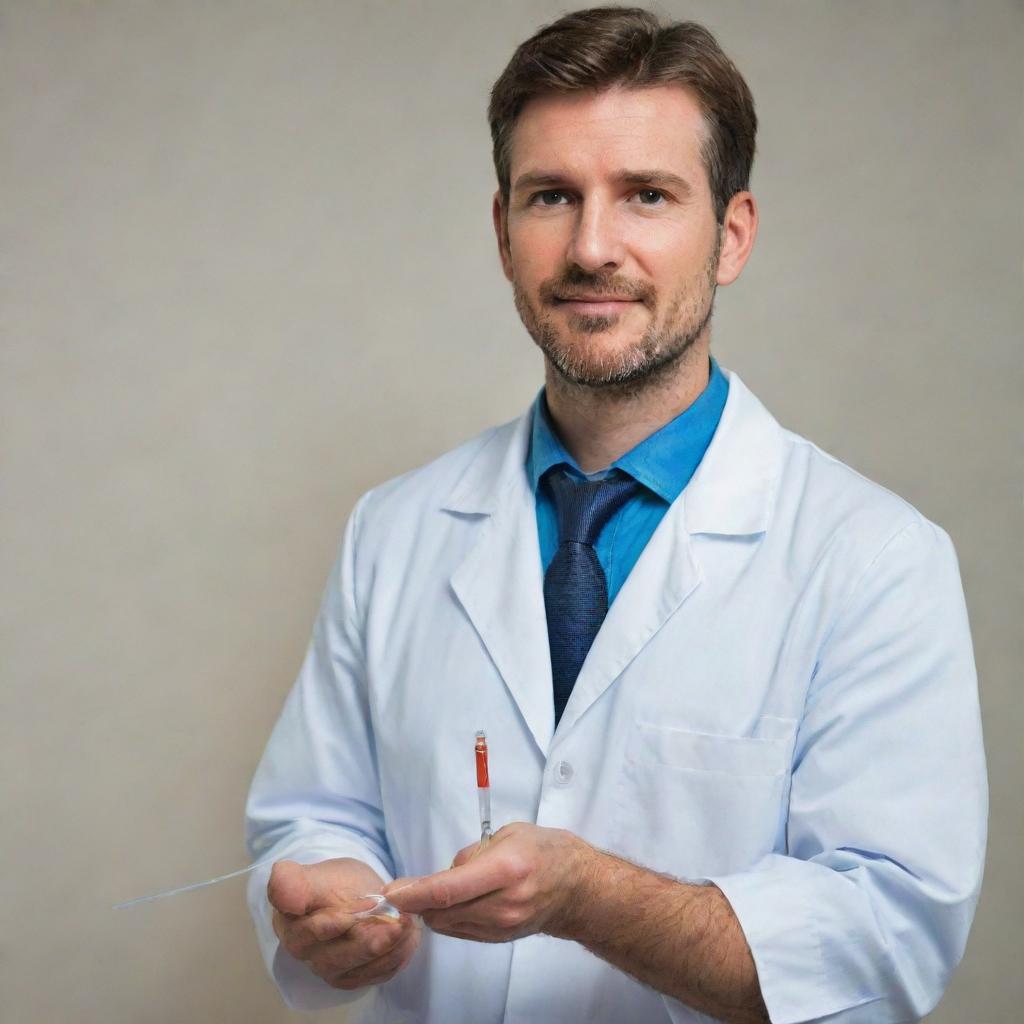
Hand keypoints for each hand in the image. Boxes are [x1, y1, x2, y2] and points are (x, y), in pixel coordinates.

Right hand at [268, 857, 420, 990]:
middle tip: (399, 920)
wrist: (353, 894)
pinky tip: (407, 936)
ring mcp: (333, 970)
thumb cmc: (330, 884)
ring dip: (389, 947)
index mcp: (293, 929)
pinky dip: (396, 955)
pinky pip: (378, 973)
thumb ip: (293, 883)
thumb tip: (285, 898)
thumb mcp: (314, 874)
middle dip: (371, 938)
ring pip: (362, 966)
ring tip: (407, 923)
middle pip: (340, 956)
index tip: (368, 904)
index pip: (311, 933)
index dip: (339, 920)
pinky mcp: (356, 977)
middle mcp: (310, 957)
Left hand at [382, 822, 592, 942]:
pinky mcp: (500, 938)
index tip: (388, 892)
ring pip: (448, 924)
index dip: (413, 893)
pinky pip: (460, 930)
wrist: (577, 887)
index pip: (447, 890)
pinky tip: (457, 900)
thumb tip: (443, 873)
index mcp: (505, 870)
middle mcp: (503, 903)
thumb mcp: (509, 834)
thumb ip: (472, 853)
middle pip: (442, 912)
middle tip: (404, 887)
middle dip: (416, 902)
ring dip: (432, 910)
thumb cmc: (545, 851)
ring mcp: (503, 926)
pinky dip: (449, 917)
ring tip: (441, 888)